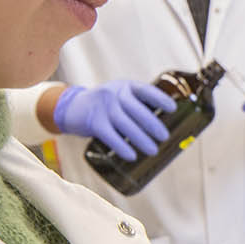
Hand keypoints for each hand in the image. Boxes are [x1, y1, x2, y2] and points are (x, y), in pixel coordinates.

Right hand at [54, 80, 176, 160]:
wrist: (71, 107)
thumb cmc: (104, 104)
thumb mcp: (120, 96)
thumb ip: (137, 105)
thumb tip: (163, 125)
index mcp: (126, 87)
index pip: (146, 90)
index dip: (160, 99)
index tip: (173, 109)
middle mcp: (115, 94)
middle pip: (137, 110)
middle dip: (153, 125)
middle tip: (164, 137)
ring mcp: (103, 108)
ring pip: (126, 125)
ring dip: (141, 139)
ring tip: (153, 150)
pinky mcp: (93, 123)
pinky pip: (110, 136)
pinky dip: (122, 147)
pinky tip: (132, 156)